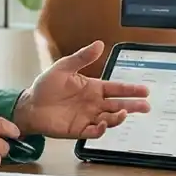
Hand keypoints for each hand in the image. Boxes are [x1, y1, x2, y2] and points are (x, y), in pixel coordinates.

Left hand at [11, 41, 151, 138]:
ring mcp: (87, 117)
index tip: (144, 90)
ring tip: (125, 113)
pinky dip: (102, 129)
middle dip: (133, 105)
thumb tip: (99, 44)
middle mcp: (93, 103)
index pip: (116, 89)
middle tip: (146, 106)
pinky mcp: (79, 130)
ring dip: (119, 117)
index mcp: (92, 88)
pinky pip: (95, 131)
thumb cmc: (45, 86)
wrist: (30, 105)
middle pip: (118, 105)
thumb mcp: (64, 67)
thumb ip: (82, 58)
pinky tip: (104, 123)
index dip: (131, 89)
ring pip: (110, 119)